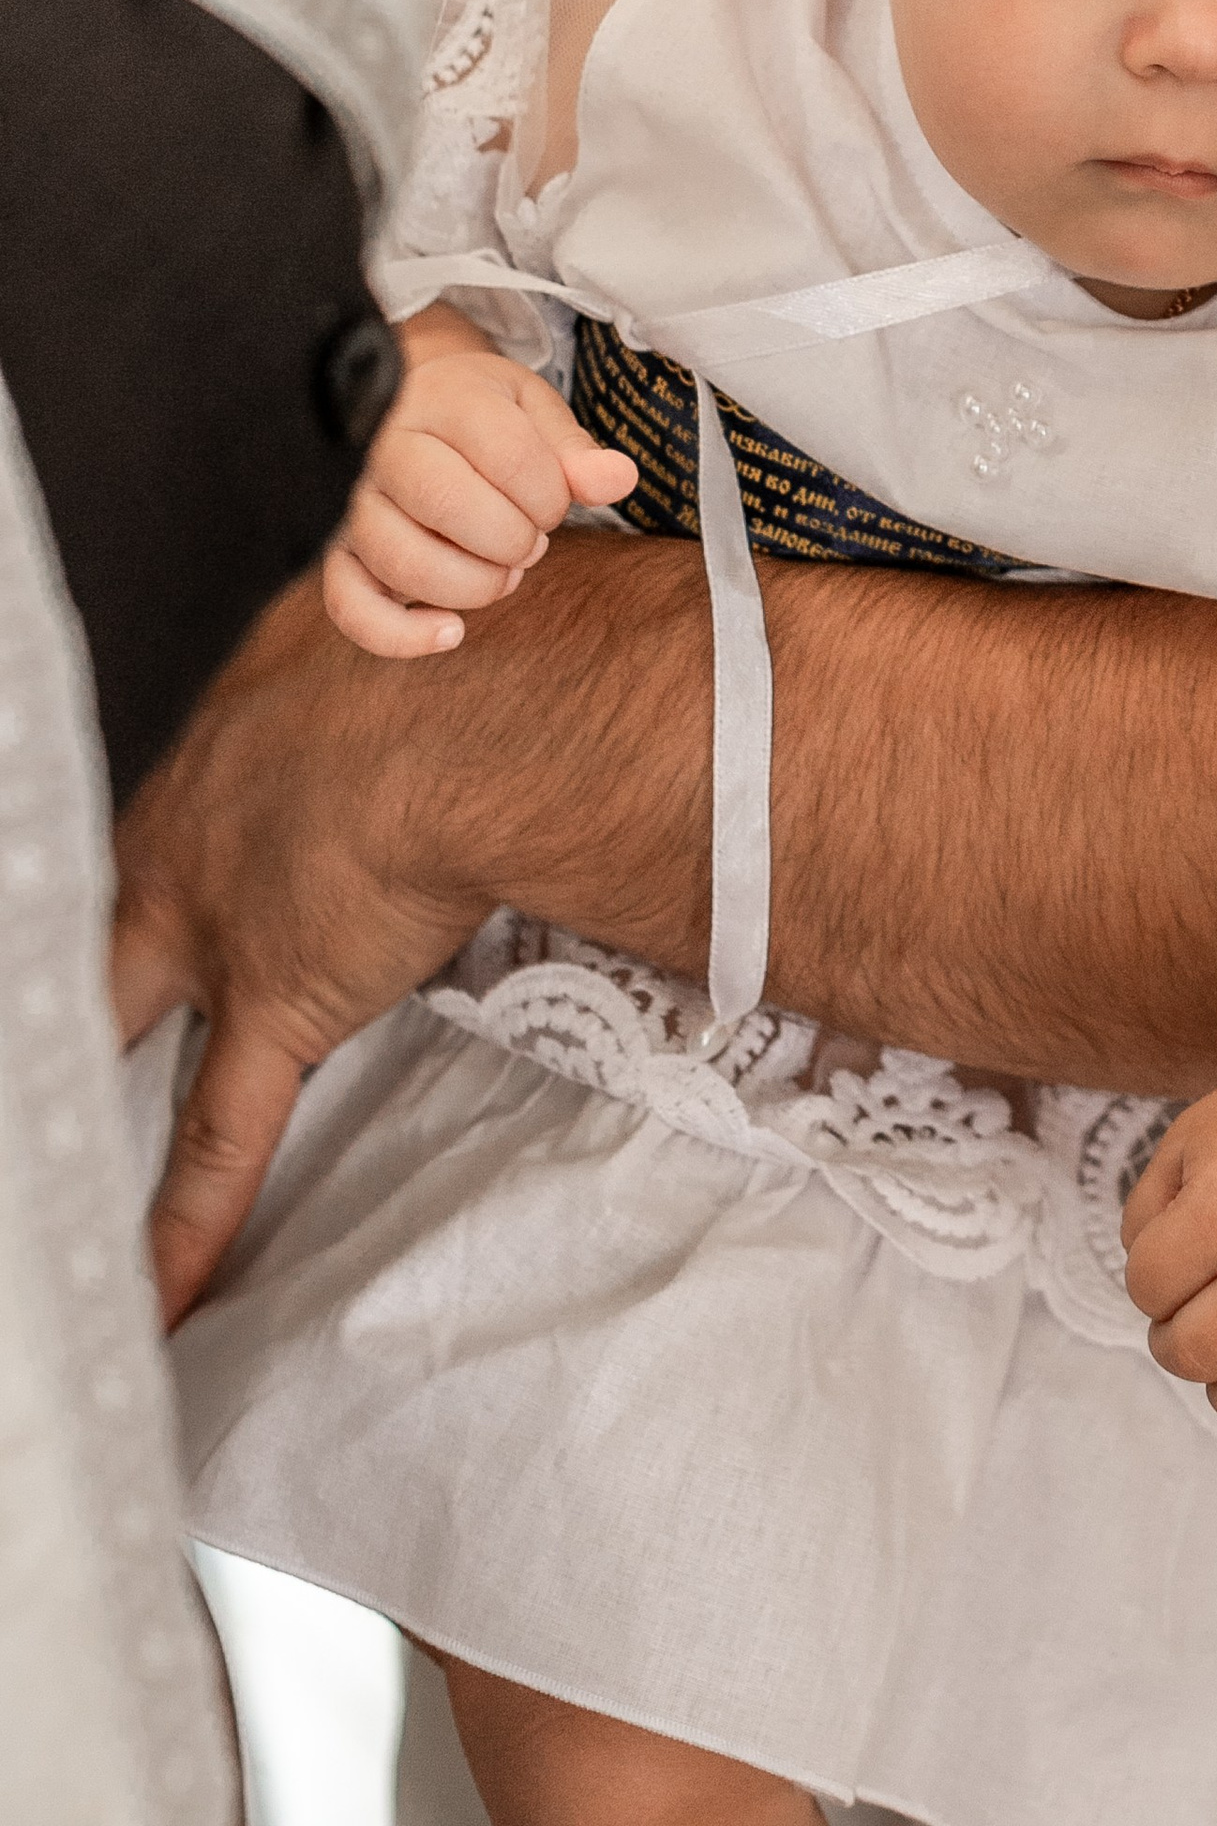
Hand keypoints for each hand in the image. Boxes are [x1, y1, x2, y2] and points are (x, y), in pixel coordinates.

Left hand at [112, 567, 502, 1327]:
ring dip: (87, 1091)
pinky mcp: (273, 1012)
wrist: (470, 708)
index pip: (154, 833)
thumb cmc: (442, 640)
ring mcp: (214, 938)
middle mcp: (182, 850)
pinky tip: (162, 1294)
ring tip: (53, 1166)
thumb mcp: (375, 617)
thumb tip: (418, 633)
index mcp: (212, 752)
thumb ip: (370, 654)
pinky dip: (187, 1226)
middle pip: (94, 934)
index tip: (134, 916)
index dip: (146, 878)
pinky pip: (218, 1144)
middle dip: (76, 983)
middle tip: (52, 1034)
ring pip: (118, 1035)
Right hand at [324, 352, 634, 657]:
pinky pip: (349, 606)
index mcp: (442, 398)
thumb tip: (620, 480)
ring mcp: (350, 503)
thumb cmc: (478, 415)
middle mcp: (384, 446)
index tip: (554, 502)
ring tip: (502, 573)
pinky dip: (400, 634)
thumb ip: (574, 450)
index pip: (507, 454)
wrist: (405, 408)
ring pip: (402, 560)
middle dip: (512, 538)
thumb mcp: (531, 411)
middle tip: (529, 539)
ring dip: (472, 584)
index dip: (549, 495)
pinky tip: (451, 631)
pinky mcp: (334, 554)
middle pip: (447, 504)